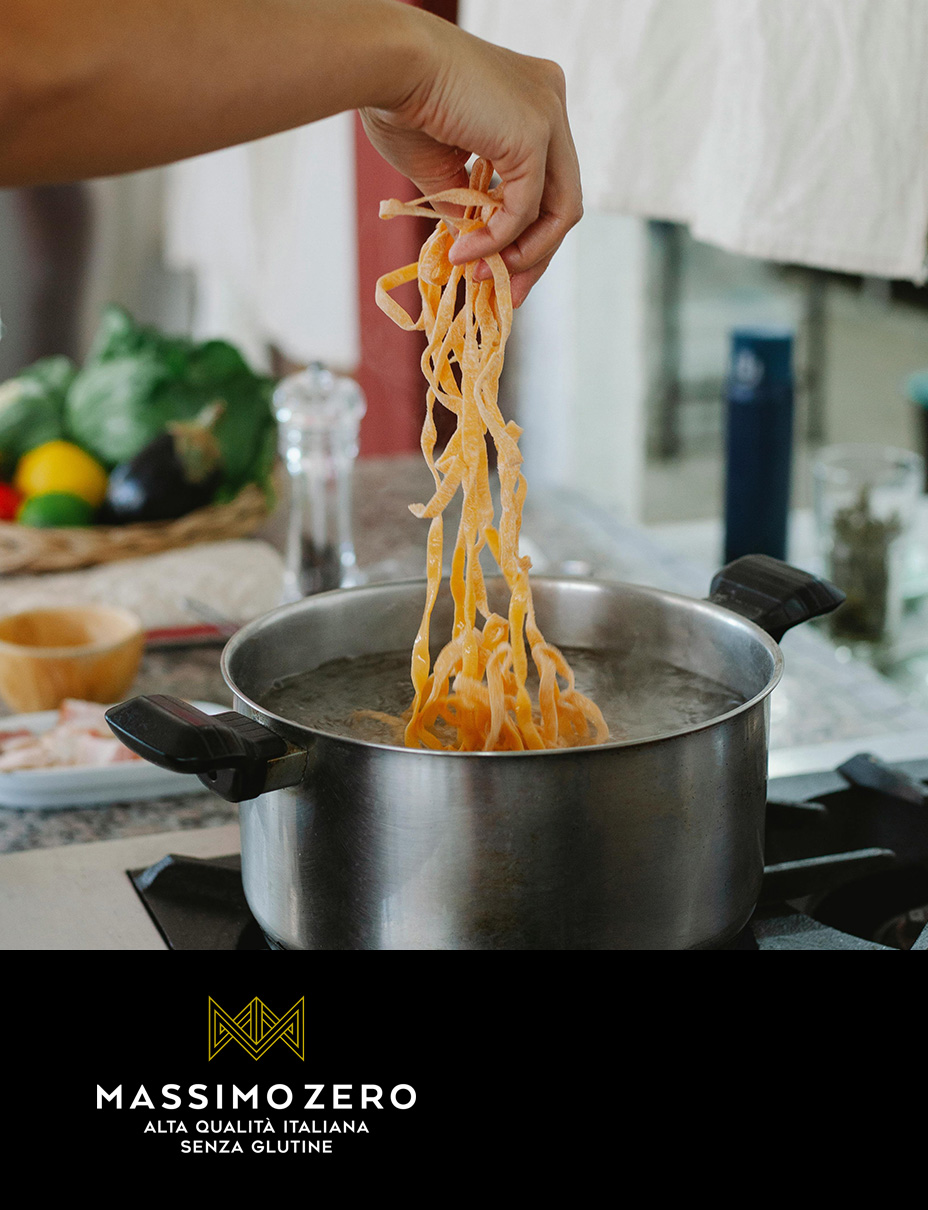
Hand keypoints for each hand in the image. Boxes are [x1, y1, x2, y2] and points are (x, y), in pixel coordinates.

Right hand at [360, 11, 581, 305]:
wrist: (386, 65)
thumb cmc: (397, 102)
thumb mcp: (440, 168)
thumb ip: (466, 206)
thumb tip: (474, 252)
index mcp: (531, 101)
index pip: (547, 182)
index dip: (526, 235)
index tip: (499, 272)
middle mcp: (550, 101)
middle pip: (561, 200)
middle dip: (534, 256)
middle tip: (506, 295)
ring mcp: (549, 114)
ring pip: (559, 210)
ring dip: (521, 255)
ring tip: (480, 276)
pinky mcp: (536, 133)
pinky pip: (526, 208)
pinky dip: (499, 240)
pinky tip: (466, 253)